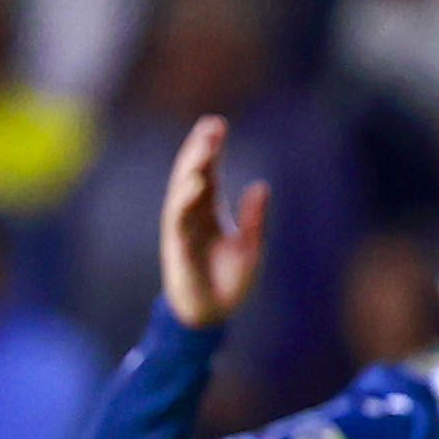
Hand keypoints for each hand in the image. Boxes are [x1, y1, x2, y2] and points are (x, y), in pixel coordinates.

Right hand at [155, 115, 268, 328]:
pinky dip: (186, 198)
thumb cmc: (230, 281)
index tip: (218, 125)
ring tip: (204, 144)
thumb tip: (261, 185)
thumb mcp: (251, 246)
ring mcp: (183, 227)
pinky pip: (179, 217)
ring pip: (183, 189)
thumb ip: (255, 218)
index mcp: (210, 210)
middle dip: (201, 148)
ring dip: (192, 166)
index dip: (212, 149)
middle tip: (212, 124)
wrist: (214, 314)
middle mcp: (193, 213)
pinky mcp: (177, 245)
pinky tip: (196, 181)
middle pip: (194, 173)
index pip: (209, 172)